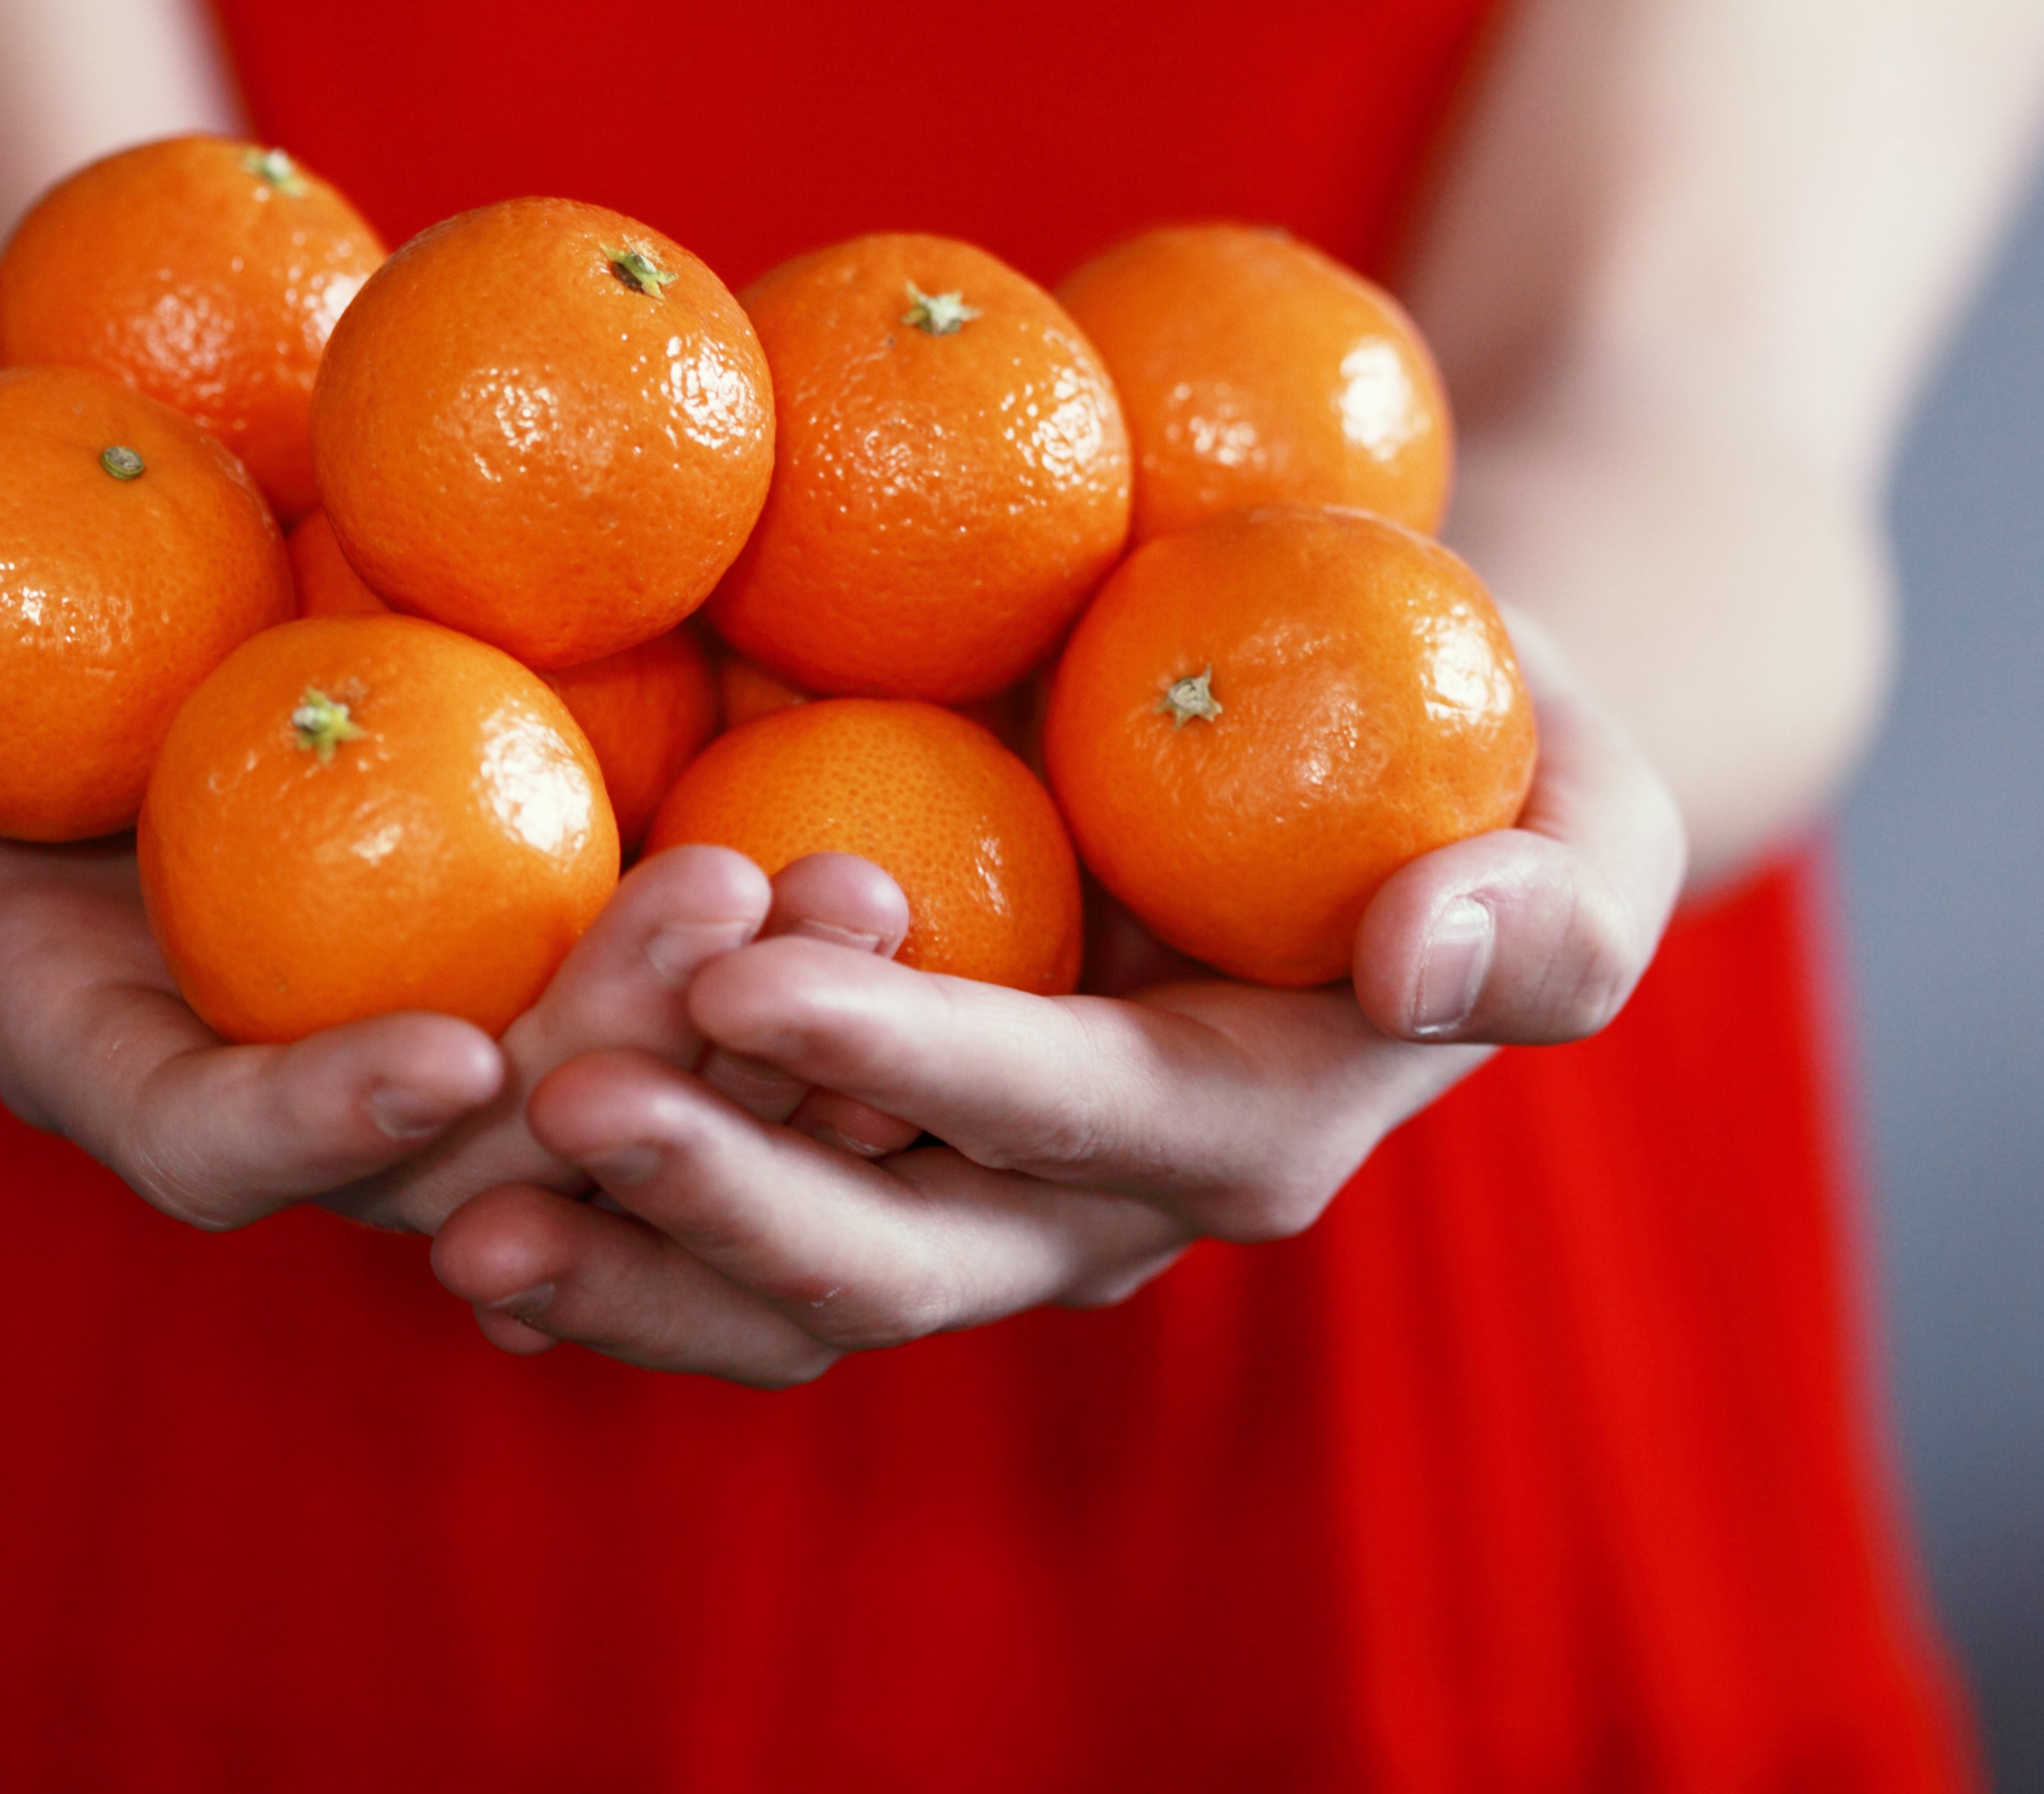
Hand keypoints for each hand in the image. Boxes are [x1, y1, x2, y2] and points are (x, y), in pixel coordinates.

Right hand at [0, 556, 896, 1229]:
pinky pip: (701, 979)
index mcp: (132, 1047)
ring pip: (622, 1090)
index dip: (319, 1128)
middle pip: (473, 1149)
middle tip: (732, 926)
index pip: (217, 1148)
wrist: (142, 495)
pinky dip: (794, 946)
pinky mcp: (571, 922)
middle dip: (607, 1069)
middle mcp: (309, 1064)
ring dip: (753, 1027)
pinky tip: (902, 851)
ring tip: (871, 894)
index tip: (449, 1049)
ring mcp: (460, 1000)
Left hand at [425, 616, 1686, 1385]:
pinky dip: (609, 1234)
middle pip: (899, 1250)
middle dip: (728, 1194)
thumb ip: (1546, 904)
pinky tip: (454, 1205)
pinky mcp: (880, 1148)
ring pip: (789, 1284)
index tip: (757, 968)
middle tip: (560, 1098)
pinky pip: (735, 1231)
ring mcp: (975, 1195)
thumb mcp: (1589, 814)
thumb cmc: (1487, 758)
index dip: (921, 1061)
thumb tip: (1423, 958)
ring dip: (628, 1256)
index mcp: (1244, 1126)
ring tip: (455, 1204)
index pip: (1070, 1111)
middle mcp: (1095, 1208)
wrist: (1377, 766)